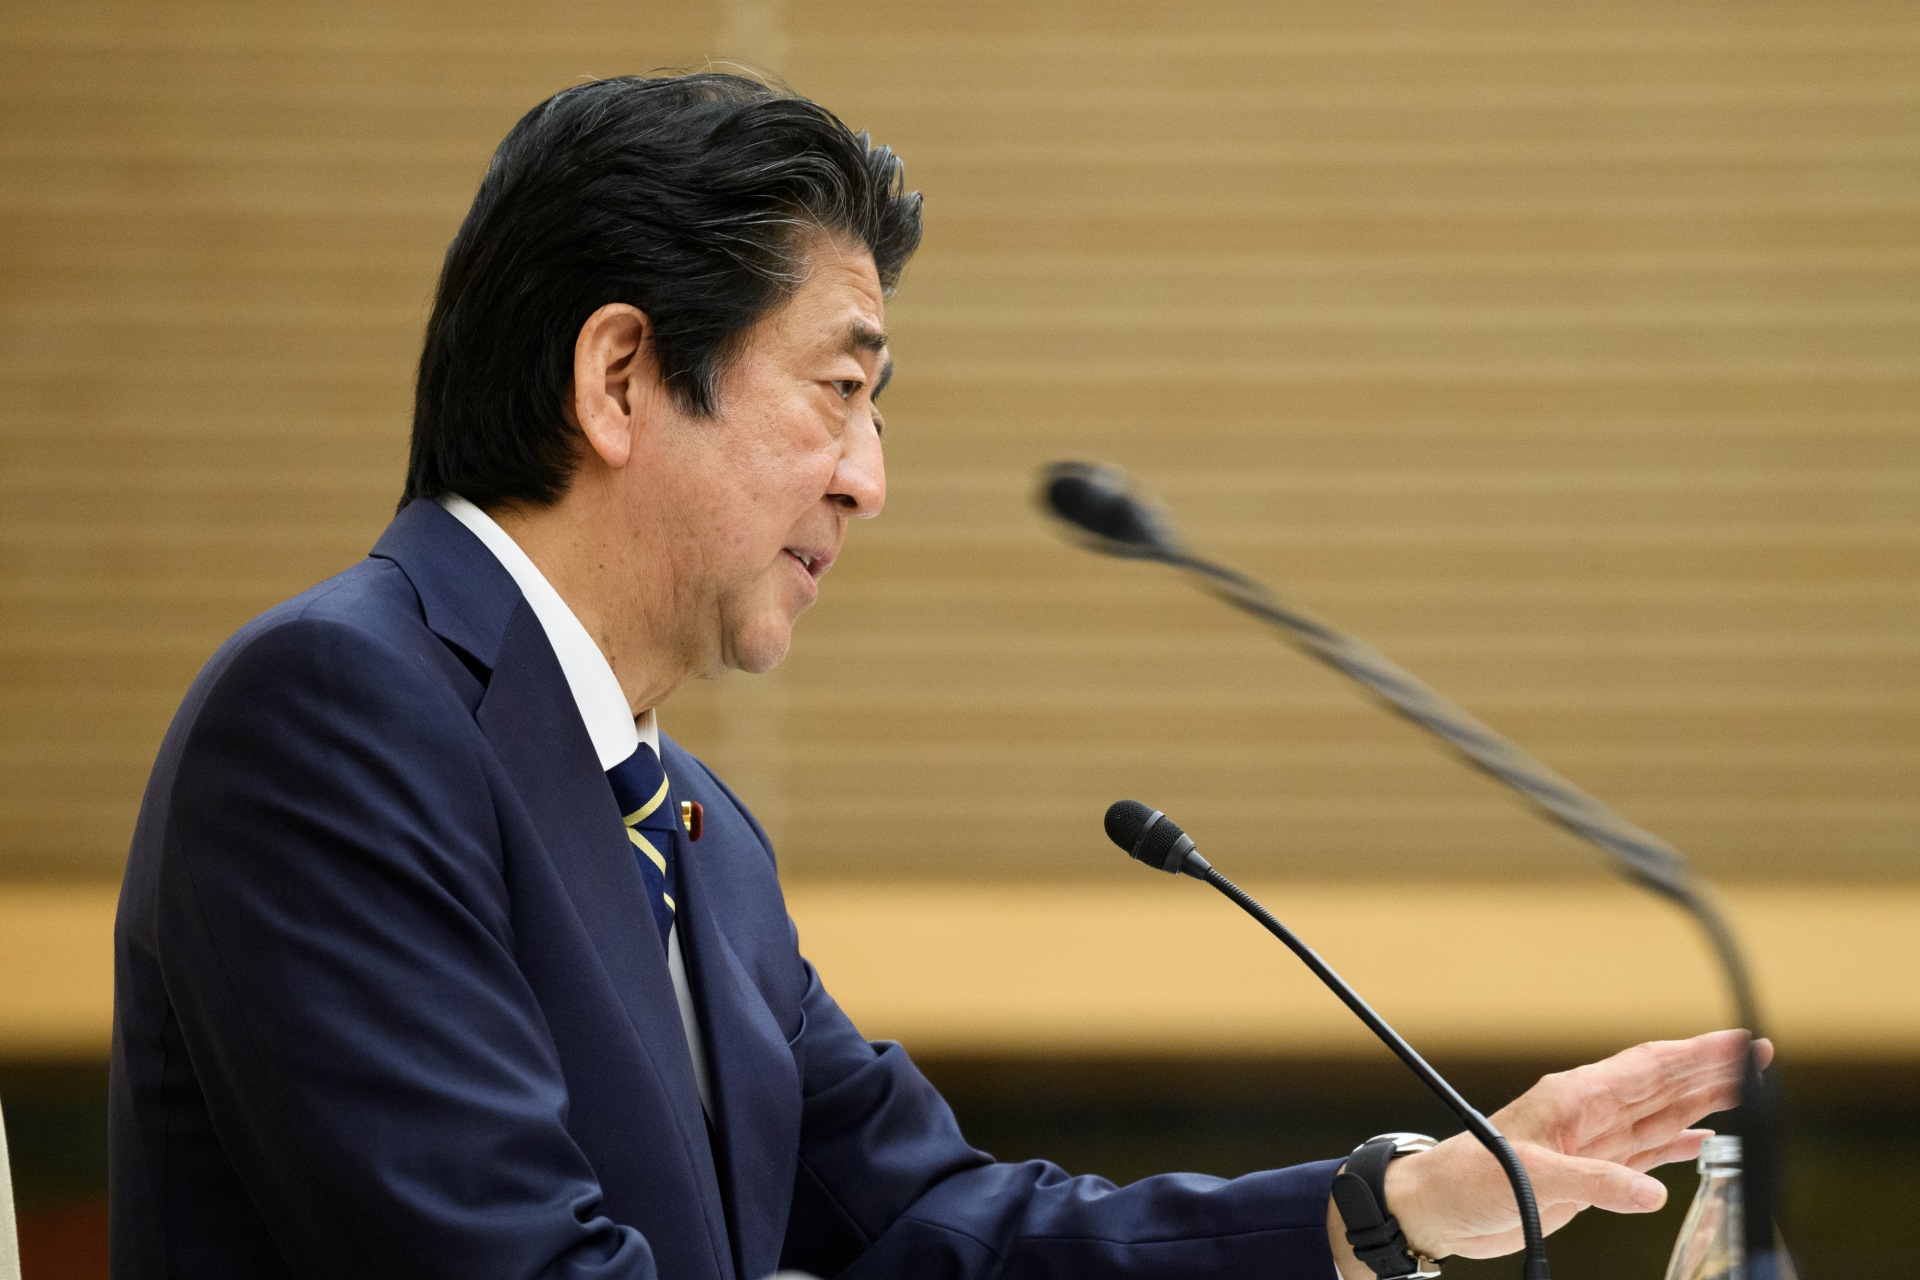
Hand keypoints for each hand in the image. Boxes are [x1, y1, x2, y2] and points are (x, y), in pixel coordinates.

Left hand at [1328, 1029, 1767, 1276]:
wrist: (1439, 1207)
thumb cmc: (1469, 1179)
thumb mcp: (1530, 1179)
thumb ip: (1592, 1182)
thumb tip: (1651, 1192)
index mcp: (1574, 1098)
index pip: (1647, 1067)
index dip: (1696, 1054)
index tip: (1740, 1041)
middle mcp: (1589, 1113)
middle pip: (1663, 1086)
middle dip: (1712, 1071)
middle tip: (1762, 1059)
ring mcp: (1591, 1142)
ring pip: (1659, 1115)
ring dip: (1702, 1104)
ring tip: (1748, 1093)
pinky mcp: (1589, 1171)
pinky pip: (1643, 1151)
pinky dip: (1675, 1145)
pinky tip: (1703, 1142)